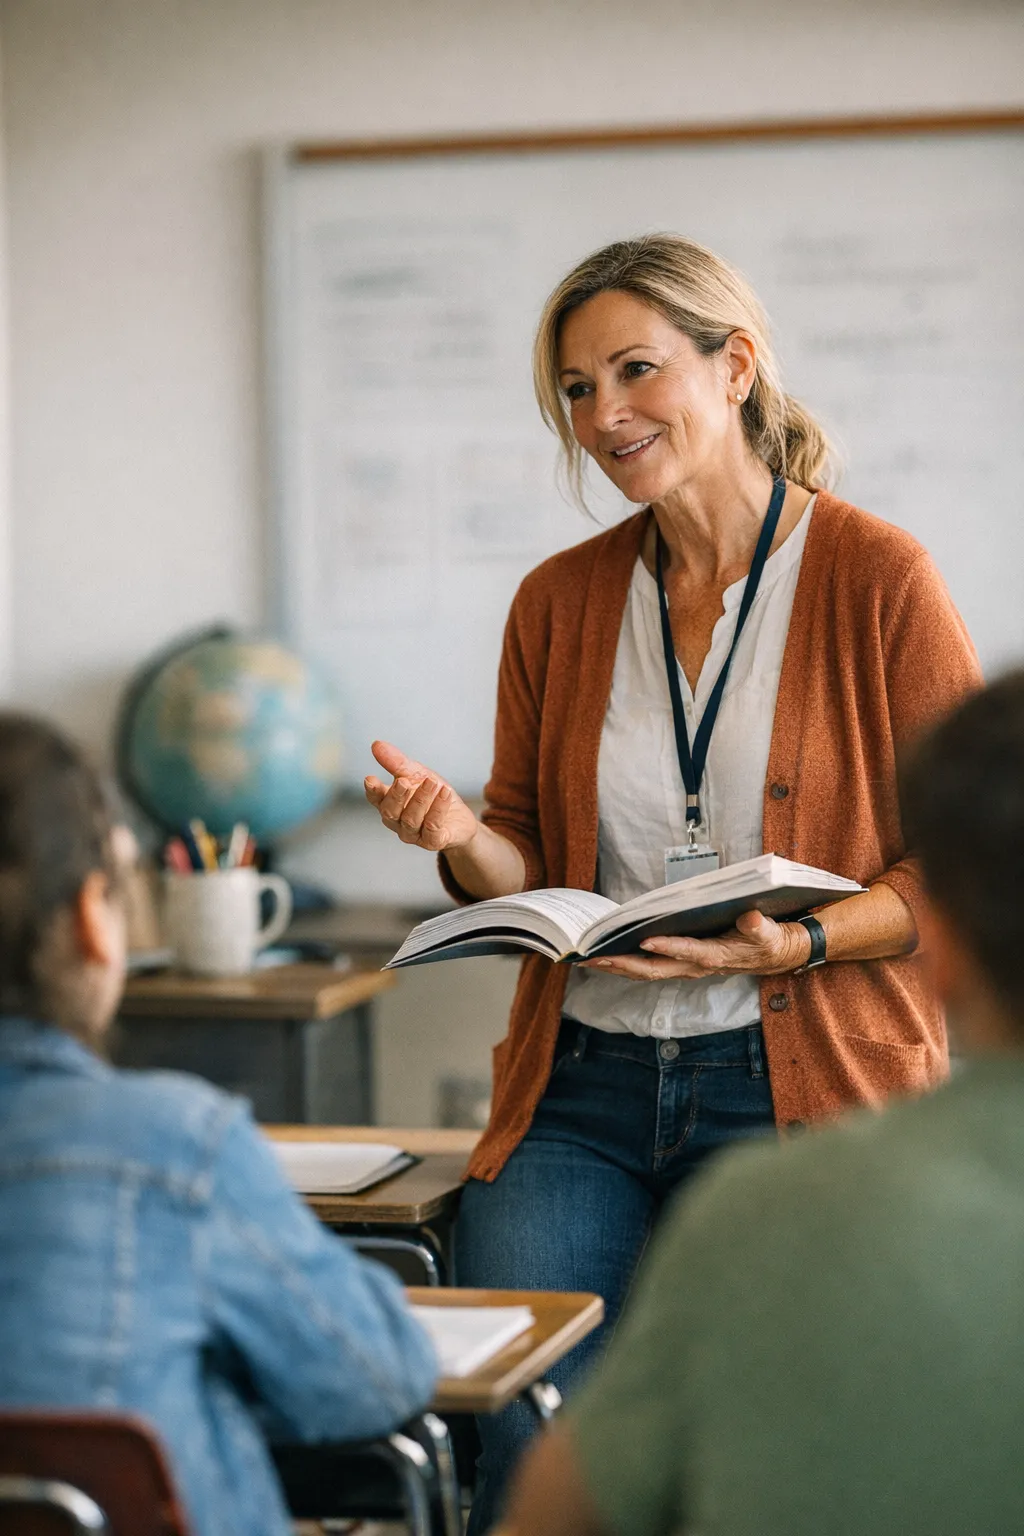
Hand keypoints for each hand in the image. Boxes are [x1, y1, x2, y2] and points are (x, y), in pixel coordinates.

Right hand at [364, 741, 479, 852]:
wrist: (458, 818)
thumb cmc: (432, 796)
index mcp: (390, 804)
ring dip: (421, 799)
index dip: (372, 790)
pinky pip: (432, 826)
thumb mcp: (416, 774)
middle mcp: (397, 822)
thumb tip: (376, 744)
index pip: (375, 799)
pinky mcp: (433, 841)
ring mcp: (414, 834)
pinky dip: (438, 808)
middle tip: (405, 780)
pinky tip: (445, 793)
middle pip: (390, 811)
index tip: (370, 779)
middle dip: (397, 795)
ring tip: (432, 782)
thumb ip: (397, 762)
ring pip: (411, 819)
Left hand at [577, 909, 811, 981]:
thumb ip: (759, 926)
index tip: (646, 940)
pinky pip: (649, 967)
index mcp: (715, 955)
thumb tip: (751, 916)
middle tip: (596, 958)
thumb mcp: (768, 932)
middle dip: (624, 964)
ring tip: (590, 960)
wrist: (770, 956)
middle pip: (655, 969)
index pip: (688, 951)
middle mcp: (695, 966)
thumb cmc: (766, 940)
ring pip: (647, 971)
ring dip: (618, 967)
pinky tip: (608, 957)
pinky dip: (627, 964)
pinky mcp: (681, 964)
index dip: (668, 947)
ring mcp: (686, 968)